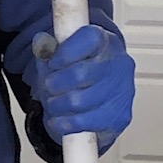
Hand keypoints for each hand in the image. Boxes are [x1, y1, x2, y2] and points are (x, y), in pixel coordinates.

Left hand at [28, 25, 134, 153]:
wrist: (105, 96)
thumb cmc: (84, 71)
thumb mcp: (63, 54)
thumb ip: (49, 49)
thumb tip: (40, 42)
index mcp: (106, 41)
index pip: (89, 40)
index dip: (66, 53)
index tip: (52, 62)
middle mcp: (118, 64)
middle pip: (80, 74)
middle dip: (55, 82)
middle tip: (48, 85)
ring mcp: (122, 92)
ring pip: (78, 101)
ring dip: (57, 104)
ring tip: (52, 102)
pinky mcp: (119, 117)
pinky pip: (83, 123)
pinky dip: (64, 123)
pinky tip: (59, 118)